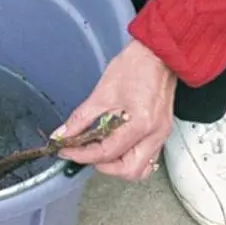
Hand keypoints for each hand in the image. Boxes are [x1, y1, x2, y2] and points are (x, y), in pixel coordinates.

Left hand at [53, 39, 176, 180]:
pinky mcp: (162, 131)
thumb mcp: (102, 92)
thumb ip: (81, 118)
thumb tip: (63, 134)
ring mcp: (161, 135)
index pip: (107, 152)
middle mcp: (155, 135)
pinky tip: (114, 145)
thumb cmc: (133, 67)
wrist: (157, 54)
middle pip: (129, 170)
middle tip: (83, 154)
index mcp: (140, 124)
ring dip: (118, 166)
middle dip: (103, 167)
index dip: (82, 154)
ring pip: (141, 169)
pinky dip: (128, 157)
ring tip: (98, 151)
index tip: (66, 151)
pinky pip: (147, 157)